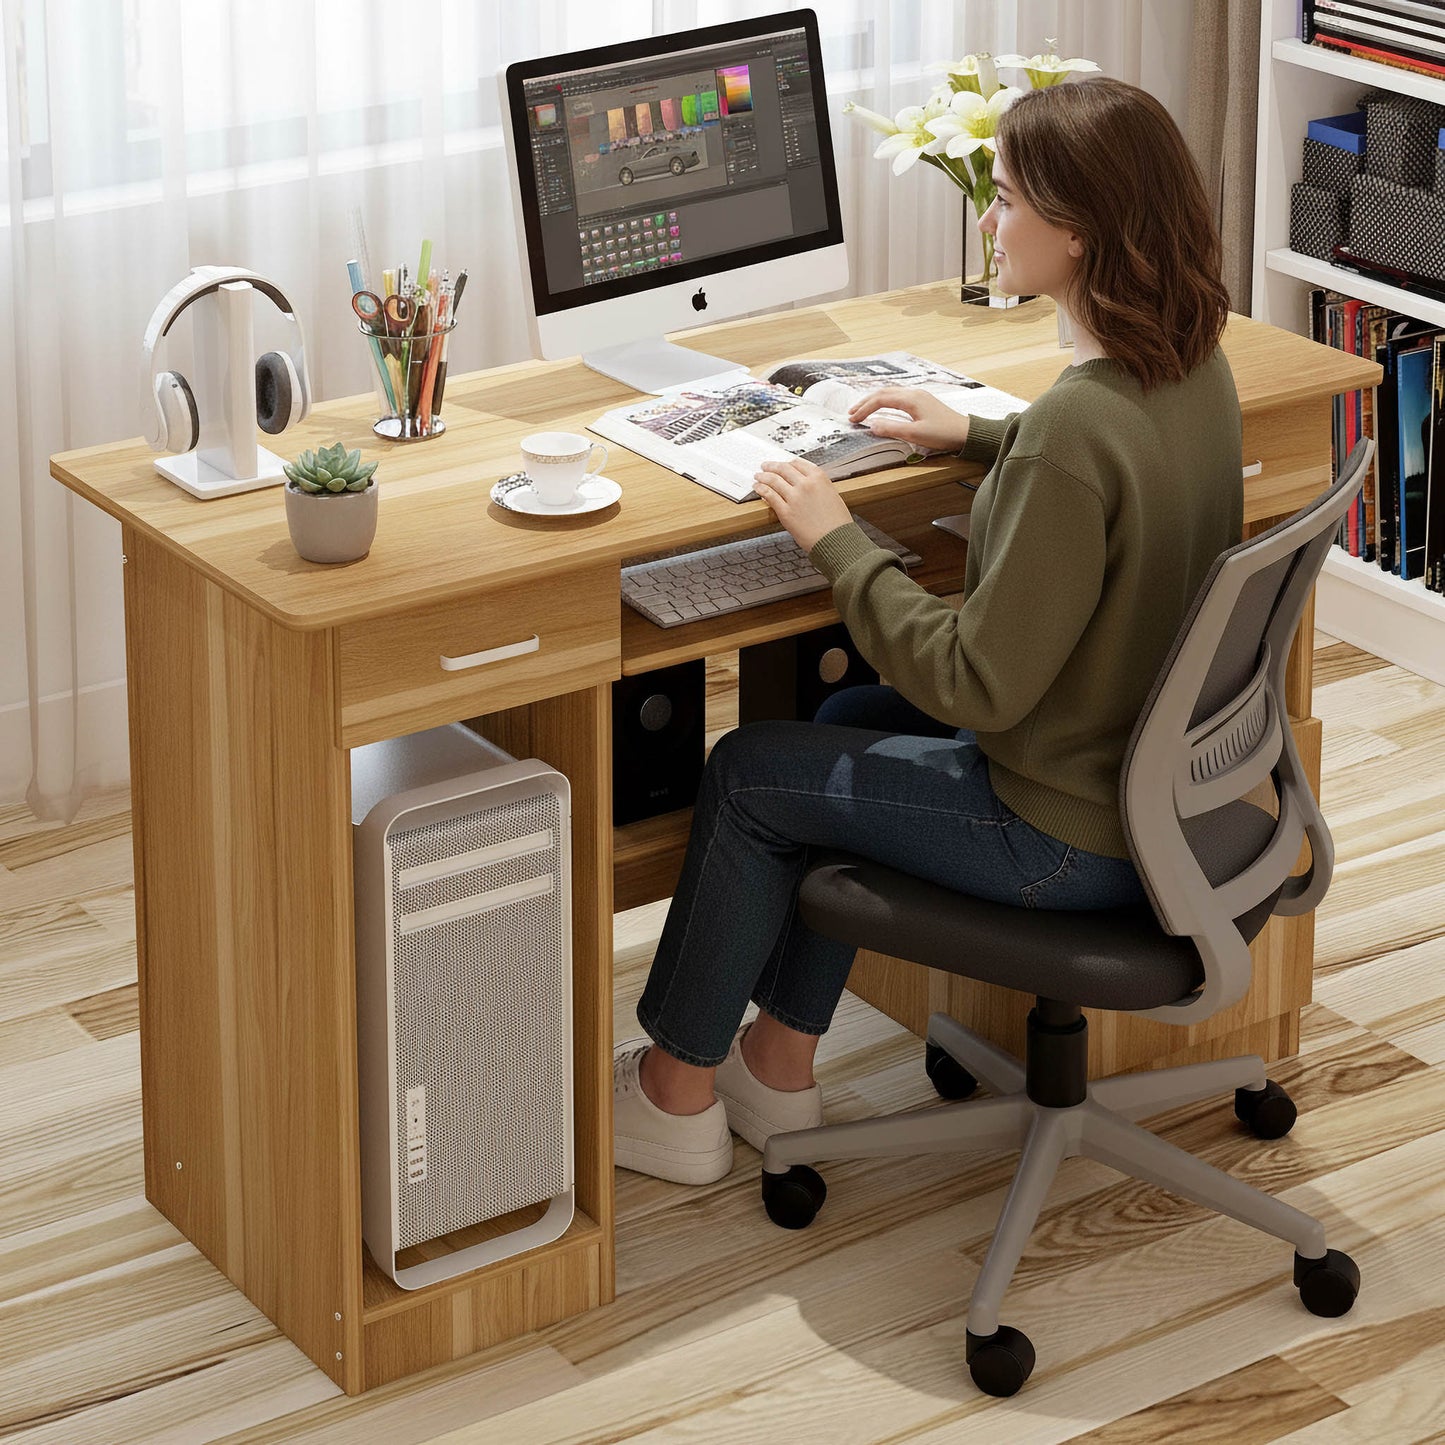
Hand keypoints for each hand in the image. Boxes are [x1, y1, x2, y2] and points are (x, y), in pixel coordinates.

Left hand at [753, 457, 852, 552]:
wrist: (836, 540)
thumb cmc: (837, 522)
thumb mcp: (831, 495)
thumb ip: (816, 486)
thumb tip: (801, 483)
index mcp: (819, 477)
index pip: (797, 463)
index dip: (786, 462)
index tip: (781, 464)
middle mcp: (806, 484)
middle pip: (783, 469)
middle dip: (772, 466)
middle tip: (765, 466)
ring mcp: (794, 497)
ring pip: (773, 480)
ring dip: (763, 477)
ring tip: (758, 477)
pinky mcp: (786, 512)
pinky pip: (770, 496)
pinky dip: (762, 490)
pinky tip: (758, 488)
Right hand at [848, 386, 970, 452]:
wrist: (966, 433)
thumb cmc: (944, 433)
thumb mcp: (915, 434)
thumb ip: (892, 429)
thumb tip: (872, 426)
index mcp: (911, 399)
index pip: (880, 399)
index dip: (864, 409)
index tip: (853, 420)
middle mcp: (914, 393)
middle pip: (883, 392)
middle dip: (865, 403)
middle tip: (851, 414)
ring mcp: (919, 396)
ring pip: (890, 393)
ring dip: (874, 401)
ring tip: (862, 411)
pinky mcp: (922, 402)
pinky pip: (898, 397)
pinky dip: (884, 402)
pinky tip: (881, 409)